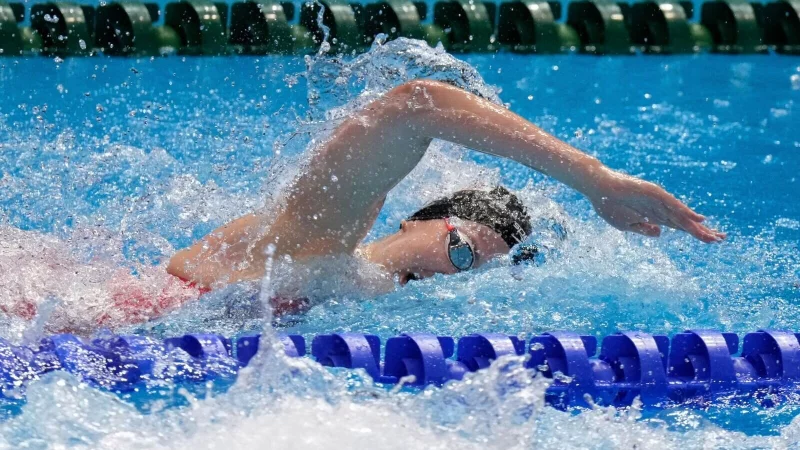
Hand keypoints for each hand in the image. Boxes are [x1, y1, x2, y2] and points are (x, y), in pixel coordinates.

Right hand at [586, 168, 725, 242]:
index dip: (695, 233)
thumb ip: (644, 229)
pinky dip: (686, 211)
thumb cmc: (608, 206)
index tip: (711, 240)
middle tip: (721, 239)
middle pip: (685, 222)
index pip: (680, 226)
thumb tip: (661, 233)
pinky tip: (698, 218)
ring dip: (697, 226)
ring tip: (714, 235)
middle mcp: (660, 208)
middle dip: (702, 231)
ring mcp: (657, 200)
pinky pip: (672, 204)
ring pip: (682, 215)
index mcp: (654, 216)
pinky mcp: (653, 193)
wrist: (597, 188)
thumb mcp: (626, 225)